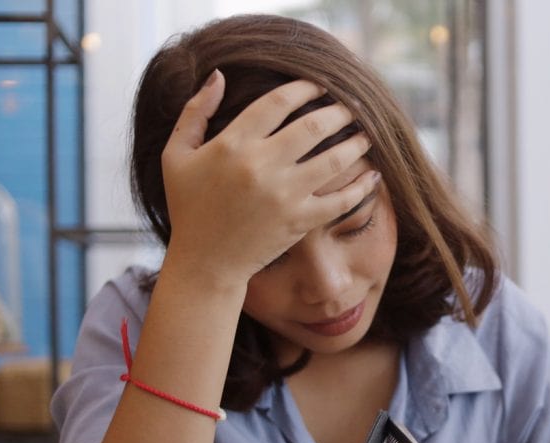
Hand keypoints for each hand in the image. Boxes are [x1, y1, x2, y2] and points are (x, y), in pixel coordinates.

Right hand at [160, 70, 379, 287]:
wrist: (206, 261)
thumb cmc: (189, 206)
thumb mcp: (176, 154)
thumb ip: (195, 112)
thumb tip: (218, 76)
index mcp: (232, 144)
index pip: (277, 102)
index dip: (303, 87)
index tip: (319, 84)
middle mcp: (262, 166)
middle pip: (313, 126)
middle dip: (338, 111)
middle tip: (352, 106)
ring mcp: (284, 195)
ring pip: (333, 160)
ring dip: (355, 143)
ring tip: (366, 134)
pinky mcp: (300, 221)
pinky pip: (341, 200)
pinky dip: (362, 187)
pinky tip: (373, 175)